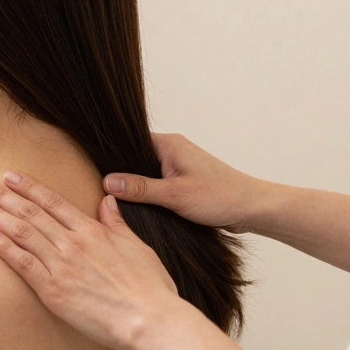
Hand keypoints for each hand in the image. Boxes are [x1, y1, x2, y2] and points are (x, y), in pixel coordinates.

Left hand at [0, 172, 179, 349]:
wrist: (149, 319)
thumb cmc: (149, 286)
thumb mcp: (136, 245)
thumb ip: (117, 222)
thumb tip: (107, 200)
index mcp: (92, 230)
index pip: (53, 202)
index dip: (29, 187)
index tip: (11, 176)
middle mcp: (73, 243)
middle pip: (31, 213)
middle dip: (4, 195)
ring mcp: (61, 265)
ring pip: (22, 233)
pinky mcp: (53, 290)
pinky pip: (22, 264)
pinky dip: (4, 247)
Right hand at [105, 133, 264, 233]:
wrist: (251, 208)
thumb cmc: (219, 196)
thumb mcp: (174, 194)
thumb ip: (140, 188)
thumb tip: (108, 181)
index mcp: (168, 143)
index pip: (129, 142)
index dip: (113, 156)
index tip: (98, 171)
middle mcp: (173, 150)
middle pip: (136, 158)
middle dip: (125, 175)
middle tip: (108, 192)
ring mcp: (179, 165)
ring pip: (148, 173)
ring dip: (140, 187)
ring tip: (124, 201)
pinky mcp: (185, 180)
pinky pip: (159, 183)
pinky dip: (152, 193)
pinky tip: (145, 206)